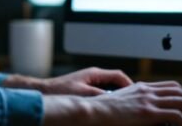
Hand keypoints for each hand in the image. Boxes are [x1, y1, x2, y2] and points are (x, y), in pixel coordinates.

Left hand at [1, 67, 131, 95]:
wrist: (45, 91)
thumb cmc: (59, 90)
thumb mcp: (83, 94)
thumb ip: (100, 96)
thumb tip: (114, 101)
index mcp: (94, 73)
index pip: (119, 75)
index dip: (130, 84)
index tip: (137, 94)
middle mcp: (94, 75)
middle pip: (116, 81)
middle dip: (126, 90)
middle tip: (133, 101)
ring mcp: (90, 81)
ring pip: (110, 87)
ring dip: (117, 95)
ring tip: (123, 105)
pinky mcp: (86, 87)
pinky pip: (103, 91)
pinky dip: (108, 98)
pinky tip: (108, 107)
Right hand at [43, 80, 181, 125]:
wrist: (90, 111)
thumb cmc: (100, 111)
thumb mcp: (121, 103)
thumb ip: (136, 104)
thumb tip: (148, 114)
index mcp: (141, 87)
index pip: (172, 87)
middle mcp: (146, 90)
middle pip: (181, 92)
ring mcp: (147, 100)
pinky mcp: (147, 112)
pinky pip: (176, 115)